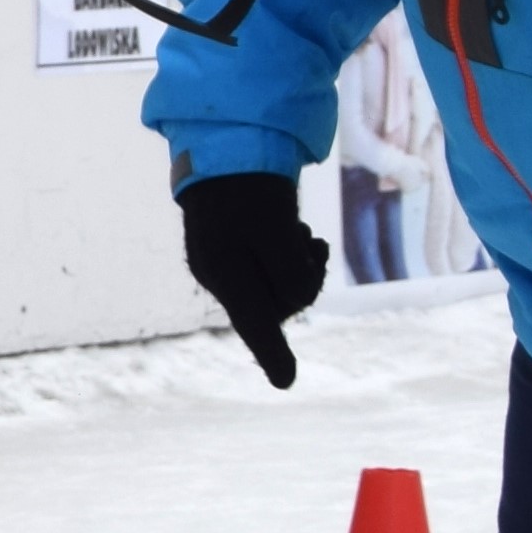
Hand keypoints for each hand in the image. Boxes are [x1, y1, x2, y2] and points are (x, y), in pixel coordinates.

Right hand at [177, 172, 327, 390]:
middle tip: (311, 244)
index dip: (271, 353)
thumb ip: (291, 274)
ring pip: (279, 288)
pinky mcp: (234, 256)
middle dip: (303, 280)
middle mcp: (220, 277)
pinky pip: (270, 273)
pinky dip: (292, 258)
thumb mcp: (277, 228)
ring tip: (302, 234)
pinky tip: (298, 236)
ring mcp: (225, 267)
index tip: (286, 382)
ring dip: (300, 266)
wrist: (226, 150)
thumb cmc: (250, 188)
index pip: (254, 322)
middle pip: (277, 304)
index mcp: (225, 272)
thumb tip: (297, 301)